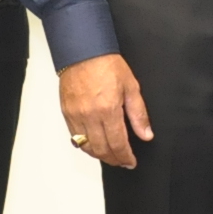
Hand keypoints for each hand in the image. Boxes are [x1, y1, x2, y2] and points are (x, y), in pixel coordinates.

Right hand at [59, 53, 152, 168]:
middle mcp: (90, 116)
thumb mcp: (131, 87)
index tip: (131, 162)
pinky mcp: (66, 113)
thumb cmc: (106, 64)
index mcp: (108, 110)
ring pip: (86, 147)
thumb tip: (146, 134)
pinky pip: (75, 137)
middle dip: (113, 159)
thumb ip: (138, 114)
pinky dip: (85, 146)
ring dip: (99, 155)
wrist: (82, 51)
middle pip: (101, 149)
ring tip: (111, 156)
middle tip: (122, 162)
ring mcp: (76, 116)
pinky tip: (94, 145)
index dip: (125, 157)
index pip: (118, 143)